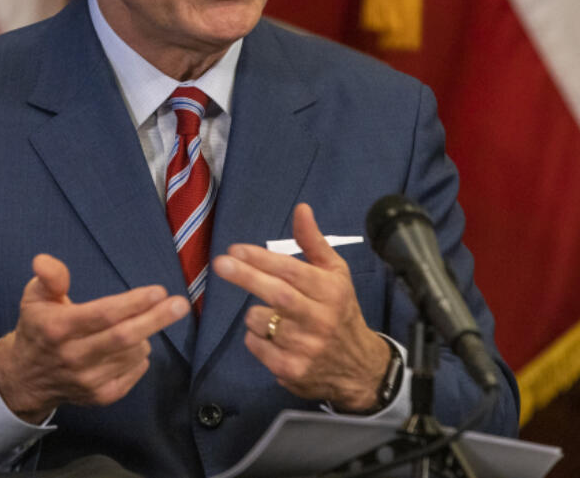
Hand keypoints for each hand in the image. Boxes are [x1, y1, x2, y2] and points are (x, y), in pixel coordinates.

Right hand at [0, 254, 189, 422]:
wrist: (26, 378)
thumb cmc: (38, 328)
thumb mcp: (34, 297)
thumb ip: (48, 278)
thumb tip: (44, 261)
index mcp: (57, 328)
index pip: (102, 315)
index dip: (133, 303)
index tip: (158, 291)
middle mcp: (73, 357)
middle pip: (123, 338)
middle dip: (156, 319)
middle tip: (180, 304)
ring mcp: (88, 380)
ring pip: (133, 353)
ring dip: (144, 334)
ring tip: (138, 323)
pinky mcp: (101, 396)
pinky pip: (135, 370)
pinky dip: (141, 355)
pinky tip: (132, 345)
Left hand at [212, 203, 390, 411]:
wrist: (358, 368)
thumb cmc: (340, 311)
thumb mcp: (336, 274)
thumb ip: (313, 242)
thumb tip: (300, 208)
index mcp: (331, 291)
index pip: (292, 271)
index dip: (261, 258)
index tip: (235, 249)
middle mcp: (320, 318)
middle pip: (276, 294)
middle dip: (245, 276)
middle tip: (221, 263)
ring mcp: (306, 347)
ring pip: (260, 321)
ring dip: (253, 313)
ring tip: (269, 313)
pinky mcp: (291, 370)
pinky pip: (256, 346)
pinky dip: (255, 338)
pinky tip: (272, 337)